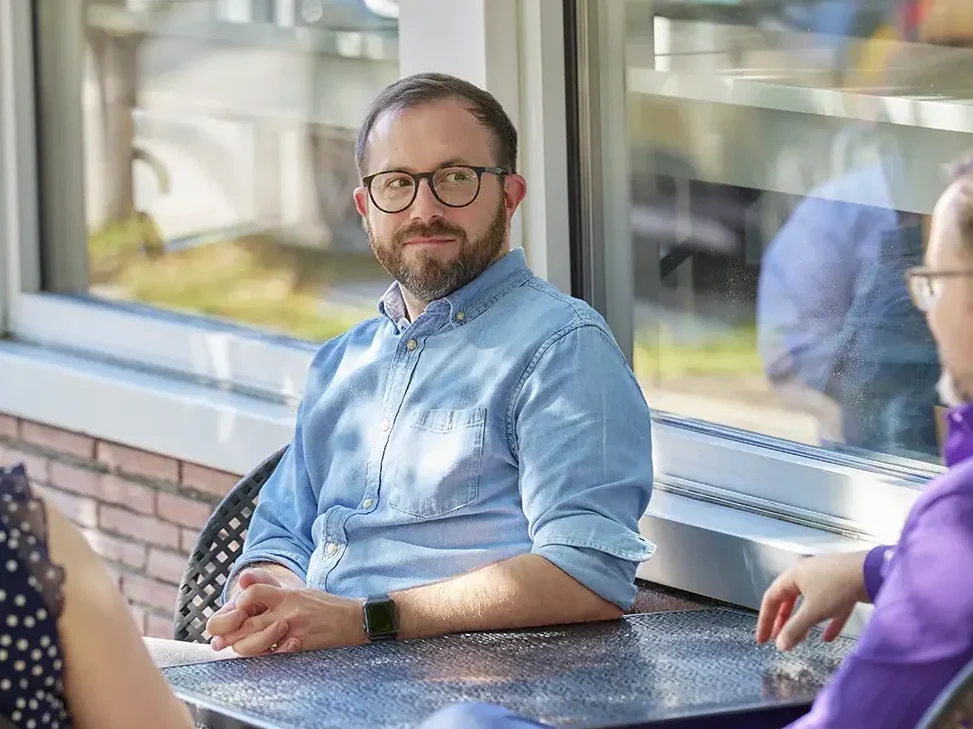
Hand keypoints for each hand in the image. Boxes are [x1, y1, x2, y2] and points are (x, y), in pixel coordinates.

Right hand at [206, 566, 299, 653]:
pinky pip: (273, 660)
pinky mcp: (271, 653)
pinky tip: (294, 642)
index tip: (241, 613)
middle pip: (236, 645)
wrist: (293, 603)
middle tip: (273, 621)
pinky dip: (284, 652)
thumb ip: (255, 578)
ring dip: (268, 640)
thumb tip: (244, 578)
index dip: (226, 622)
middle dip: (254, 633)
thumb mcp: (265, 582)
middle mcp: (237, 635)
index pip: (214, 627)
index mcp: (229, 617)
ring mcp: (254, 646)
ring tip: (284, 625)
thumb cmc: (271, 591)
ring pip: (253, 654)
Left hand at [209, 584, 365, 656]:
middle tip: (219, 642)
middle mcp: (287, 611)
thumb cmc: (325, 606)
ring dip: (242, 647)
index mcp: (287, 595)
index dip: (237, 604)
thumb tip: (242, 581)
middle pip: (247, 622)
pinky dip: (263, 656)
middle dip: (229, 633)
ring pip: (255, 642)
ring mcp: (293, 630)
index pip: (251, 594)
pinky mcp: (300, 646)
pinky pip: (273, 655)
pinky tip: (259, 656)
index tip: (234, 613)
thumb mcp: (299, 591)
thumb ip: (272, 589)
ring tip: (235, 649)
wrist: (353, 619)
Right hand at [756, 551, 869, 651]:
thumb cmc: (838, 586)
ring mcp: (825, 580)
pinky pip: (830, 607)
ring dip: (802, 622)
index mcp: (793, 575)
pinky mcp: (842, 587)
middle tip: (778, 639)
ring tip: (799, 639)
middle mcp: (806, 574)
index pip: (771, 598)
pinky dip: (826, 622)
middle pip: (788, 600)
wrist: (871, 572)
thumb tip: (781, 644)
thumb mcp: (813, 611)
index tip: (762, 638)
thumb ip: (795, 629)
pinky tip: (827, 637)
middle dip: (782, 622)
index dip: (765, 620)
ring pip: (808, 604)